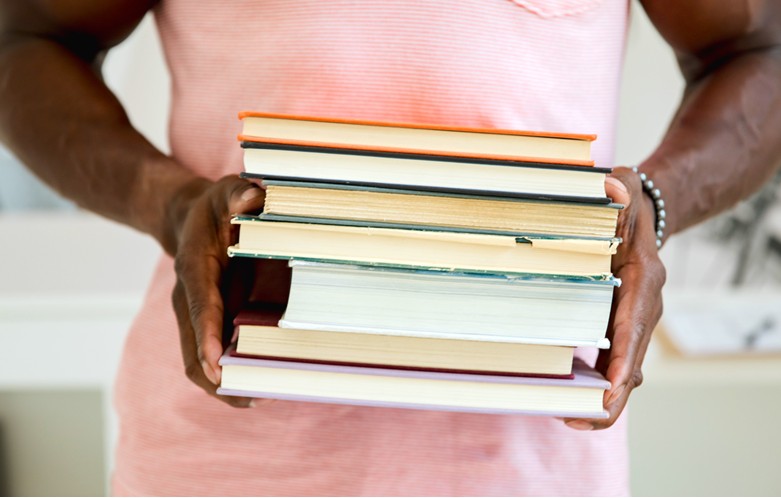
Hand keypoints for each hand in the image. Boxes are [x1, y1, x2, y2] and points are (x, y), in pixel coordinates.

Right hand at [169, 175, 285, 407]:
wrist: (187, 219)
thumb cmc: (212, 207)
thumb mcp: (226, 191)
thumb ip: (238, 193)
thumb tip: (254, 198)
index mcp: (195, 269)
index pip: (200, 307)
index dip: (208, 335)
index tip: (218, 362)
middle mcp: (188, 299)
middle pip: (191, 347)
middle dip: (215, 375)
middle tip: (249, 393)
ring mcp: (194, 315)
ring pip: (196, 361)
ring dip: (220, 384)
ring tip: (257, 396)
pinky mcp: (205, 323)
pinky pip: (208, 356)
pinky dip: (225, 375)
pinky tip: (254, 385)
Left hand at [563, 167, 666, 429]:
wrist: (644, 215)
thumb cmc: (628, 202)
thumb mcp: (625, 184)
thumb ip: (619, 185)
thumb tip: (613, 185)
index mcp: (645, 279)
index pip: (636, 322)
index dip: (625, 354)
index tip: (615, 384)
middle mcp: (644, 306)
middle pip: (634, 358)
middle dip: (614, 394)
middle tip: (583, 420)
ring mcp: (634, 320)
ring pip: (626, 367)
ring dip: (604, 397)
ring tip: (571, 418)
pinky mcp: (620, 325)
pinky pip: (613, 359)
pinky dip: (598, 381)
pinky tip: (572, 398)